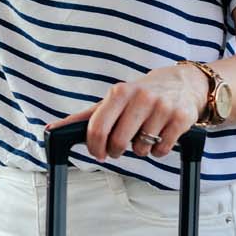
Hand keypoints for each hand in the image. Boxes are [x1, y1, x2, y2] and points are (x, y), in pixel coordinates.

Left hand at [48, 65, 207, 161]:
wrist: (183, 83)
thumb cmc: (141, 94)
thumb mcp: (114, 99)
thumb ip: (85, 116)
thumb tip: (52, 129)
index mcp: (120, 92)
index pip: (98, 128)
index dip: (95, 146)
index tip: (97, 152)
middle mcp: (141, 97)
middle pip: (118, 142)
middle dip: (115, 151)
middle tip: (118, 147)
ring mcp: (162, 108)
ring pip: (141, 149)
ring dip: (139, 150)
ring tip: (143, 135)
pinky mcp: (180, 119)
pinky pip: (161, 150)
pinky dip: (158, 151)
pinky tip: (159, 137)